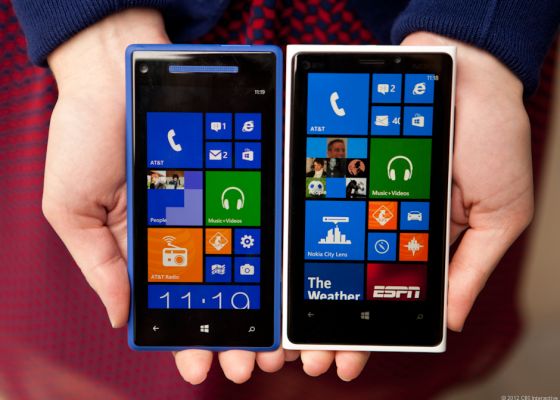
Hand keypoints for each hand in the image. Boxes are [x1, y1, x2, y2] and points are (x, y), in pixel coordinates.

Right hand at [43, 8, 293, 384]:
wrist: (114, 73)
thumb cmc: (85, 136)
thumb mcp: (72, 209)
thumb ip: (99, 263)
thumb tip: (120, 313)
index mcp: (141, 244)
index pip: (168, 301)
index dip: (185, 334)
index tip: (203, 366)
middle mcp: (181, 228)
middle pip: (213, 290)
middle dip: (232, 330)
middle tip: (251, 363)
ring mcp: (209, 204)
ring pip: (240, 263)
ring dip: (258, 304)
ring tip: (275, 342)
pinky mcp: (232, 177)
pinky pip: (254, 214)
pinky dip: (268, 247)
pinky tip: (282, 280)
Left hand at [298, 32, 532, 379]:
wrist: (470, 73)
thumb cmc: (495, 140)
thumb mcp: (502, 215)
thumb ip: (473, 268)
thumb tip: (455, 320)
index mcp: (425, 239)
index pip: (391, 295)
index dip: (369, 330)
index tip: (347, 361)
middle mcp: (387, 221)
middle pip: (350, 282)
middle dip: (327, 322)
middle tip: (306, 359)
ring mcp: (363, 196)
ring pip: (326, 251)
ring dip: (307, 294)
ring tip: (286, 333)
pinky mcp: (345, 168)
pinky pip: (317, 204)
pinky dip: (300, 235)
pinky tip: (284, 269)